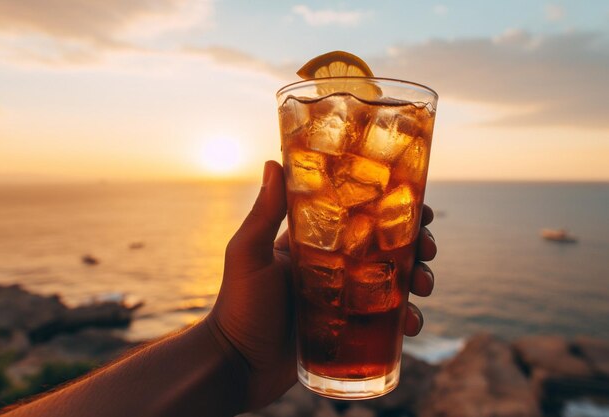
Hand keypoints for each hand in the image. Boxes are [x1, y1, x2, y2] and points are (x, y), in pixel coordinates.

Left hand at [207, 161, 436, 409]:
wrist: (237, 364)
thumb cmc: (238, 305)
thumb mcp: (249, 254)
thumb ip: (263, 214)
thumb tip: (272, 162)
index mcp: (315, 244)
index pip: (360, 217)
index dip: (392, 209)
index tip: (419, 206)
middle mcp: (334, 267)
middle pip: (386, 248)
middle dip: (415, 245)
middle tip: (428, 249)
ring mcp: (344, 300)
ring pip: (393, 283)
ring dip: (417, 279)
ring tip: (423, 286)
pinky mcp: (349, 331)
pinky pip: (385, 322)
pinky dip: (405, 320)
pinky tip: (411, 324)